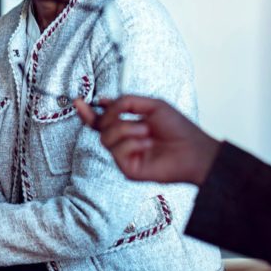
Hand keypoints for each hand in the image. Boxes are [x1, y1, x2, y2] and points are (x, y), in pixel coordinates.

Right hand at [74, 95, 220, 184]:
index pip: (102, 120)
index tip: (78, 101)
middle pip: (100, 128)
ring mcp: (125, 156)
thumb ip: (126, 101)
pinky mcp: (128, 169)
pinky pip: (117, 151)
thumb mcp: (152, 105)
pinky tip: (147, 144)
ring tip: (146, 131)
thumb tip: (104, 102)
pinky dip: (132, 143)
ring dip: (126, 129)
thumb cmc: (177, 128)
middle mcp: (124, 141)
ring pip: (106, 138)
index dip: (88, 112)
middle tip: (127, 114)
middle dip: (111, 117)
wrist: (193, 149)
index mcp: (128, 125)